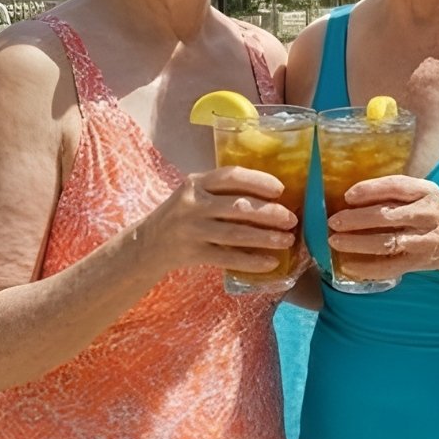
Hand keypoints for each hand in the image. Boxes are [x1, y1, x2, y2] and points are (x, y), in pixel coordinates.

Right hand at [136, 166, 297, 276]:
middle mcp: (192, 204)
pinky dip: (251, 261)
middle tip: (292, 219)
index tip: (281, 190)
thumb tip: (272, 195)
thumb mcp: (195, 193)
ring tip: (287, 240)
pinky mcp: (193, 253)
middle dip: (269, 213)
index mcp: (195, 183)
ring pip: (235, 234)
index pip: (231, 176)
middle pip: (238, 207)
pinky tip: (271, 262)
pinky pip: (228, 258)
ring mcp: (191, 230)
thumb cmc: (182, 214)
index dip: (259, 181)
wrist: (147, 244)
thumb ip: (222, 191)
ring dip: (266, 238)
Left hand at [326, 175, 438, 278]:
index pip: (395, 186)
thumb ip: (399, 192)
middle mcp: (427, 214)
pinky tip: (349, 266)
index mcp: (427, 192)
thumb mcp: (427, 193)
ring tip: (335, 242)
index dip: (370, 190)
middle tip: (334, 222)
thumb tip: (354, 195)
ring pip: (386, 242)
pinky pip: (389, 267)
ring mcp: (424, 240)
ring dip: (357, 243)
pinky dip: (367, 268)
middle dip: (356, 219)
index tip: (348, 195)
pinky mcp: (419, 261)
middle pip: (386, 216)